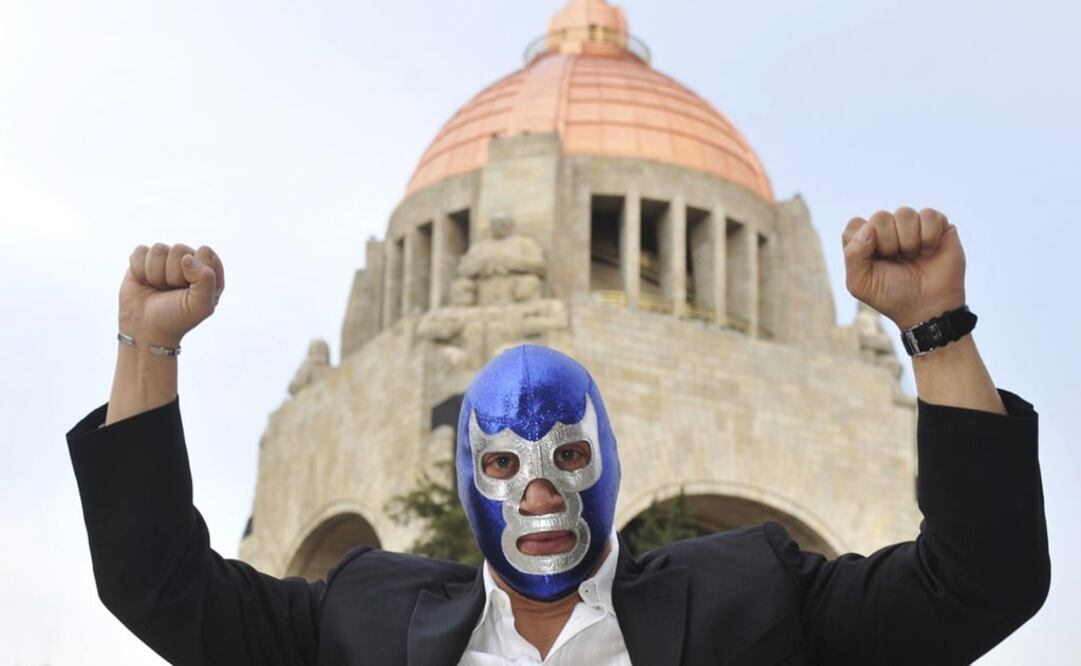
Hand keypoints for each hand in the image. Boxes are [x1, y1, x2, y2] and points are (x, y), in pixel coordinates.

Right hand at [119, 243, 224, 346]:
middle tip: (171, 291)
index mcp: (209, 270)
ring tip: (159, 289)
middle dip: (172, 274)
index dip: (194, 271)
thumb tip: (187, 257)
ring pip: (159, 249)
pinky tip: (145, 283)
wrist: (146, 330)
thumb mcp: (201, 305)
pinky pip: (141, 251)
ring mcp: (165, 259)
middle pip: (180, 249)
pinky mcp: (144, 259)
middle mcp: (189, 262)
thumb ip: (206, 279)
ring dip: (155, 274)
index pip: (204, 252)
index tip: (189, 289)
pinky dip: (139, 270)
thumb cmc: (177, 318)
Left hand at [842, 207, 965, 329]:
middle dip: (889, 244)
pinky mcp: (936, 225)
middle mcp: (887, 229)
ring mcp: (911, 226)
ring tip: (913, 258)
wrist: (927, 307)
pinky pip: (928, 215)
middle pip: (880, 217)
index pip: (855, 224)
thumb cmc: (891, 295)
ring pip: (904, 213)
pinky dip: (929, 236)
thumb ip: (853, 254)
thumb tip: (869, 228)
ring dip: (909, 241)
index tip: (875, 261)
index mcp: (864, 241)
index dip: (864, 242)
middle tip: (897, 261)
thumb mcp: (860, 283)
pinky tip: (929, 251)